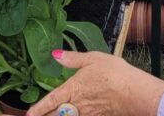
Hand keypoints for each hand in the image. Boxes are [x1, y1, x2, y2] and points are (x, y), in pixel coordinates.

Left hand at [27, 50, 163, 115]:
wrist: (135, 92)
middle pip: (57, 115)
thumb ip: (73, 59)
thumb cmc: (114, 73)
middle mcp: (77, 105)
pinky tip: (75, 114)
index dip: (39, 108)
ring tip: (52, 115)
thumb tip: (55, 54)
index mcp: (72, 88)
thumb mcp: (92, 59)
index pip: (51, 100)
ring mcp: (88, 114)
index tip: (29, 114)